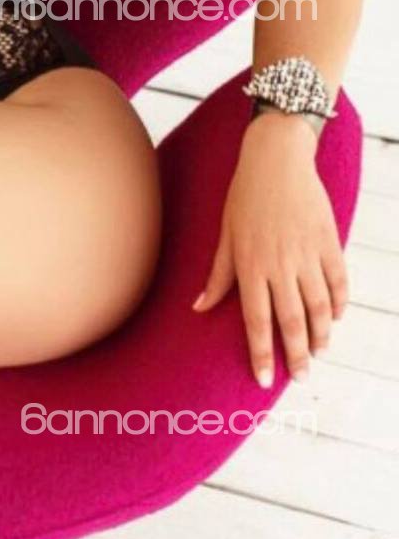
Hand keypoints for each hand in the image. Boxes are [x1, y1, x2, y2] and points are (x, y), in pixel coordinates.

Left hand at [191, 112, 348, 387]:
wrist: (277, 159)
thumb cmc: (244, 196)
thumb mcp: (225, 234)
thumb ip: (218, 275)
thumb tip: (199, 308)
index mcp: (251, 265)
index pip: (257, 321)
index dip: (261, 353)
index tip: (262, 380)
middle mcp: (280, 265)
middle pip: (291, 321)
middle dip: (296, 355)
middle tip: (300, 378)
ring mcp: (307, 254)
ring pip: (319, 306)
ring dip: (321, 335)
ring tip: (319, 354)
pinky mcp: (328, 242)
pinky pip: (338, 281)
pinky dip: (339, 303)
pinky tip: (335, 318)